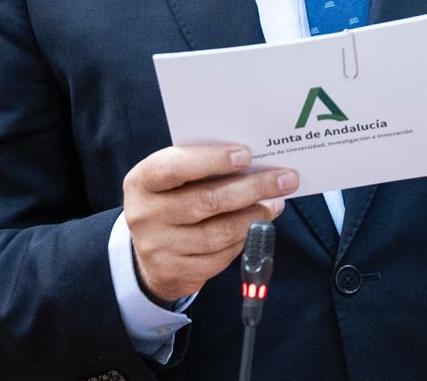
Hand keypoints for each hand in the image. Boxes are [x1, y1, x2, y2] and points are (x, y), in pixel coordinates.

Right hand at [122, 144, 296, 303]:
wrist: (150, 252)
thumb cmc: (171, 200)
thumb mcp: (173, 180)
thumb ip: (200, 168)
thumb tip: (254, 162)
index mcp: (142, 181)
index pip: (175, 167)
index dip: (212, 160)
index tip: (247, 155)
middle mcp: (145, 215)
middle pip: (207, 201)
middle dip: (253, 188)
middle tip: (284, 179)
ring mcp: (159, 247)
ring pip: (219, 232)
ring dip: (255, 216)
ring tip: (275, 203)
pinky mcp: (176, 272)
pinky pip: (220, 256)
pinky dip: (244, 239)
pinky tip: (257, 226)